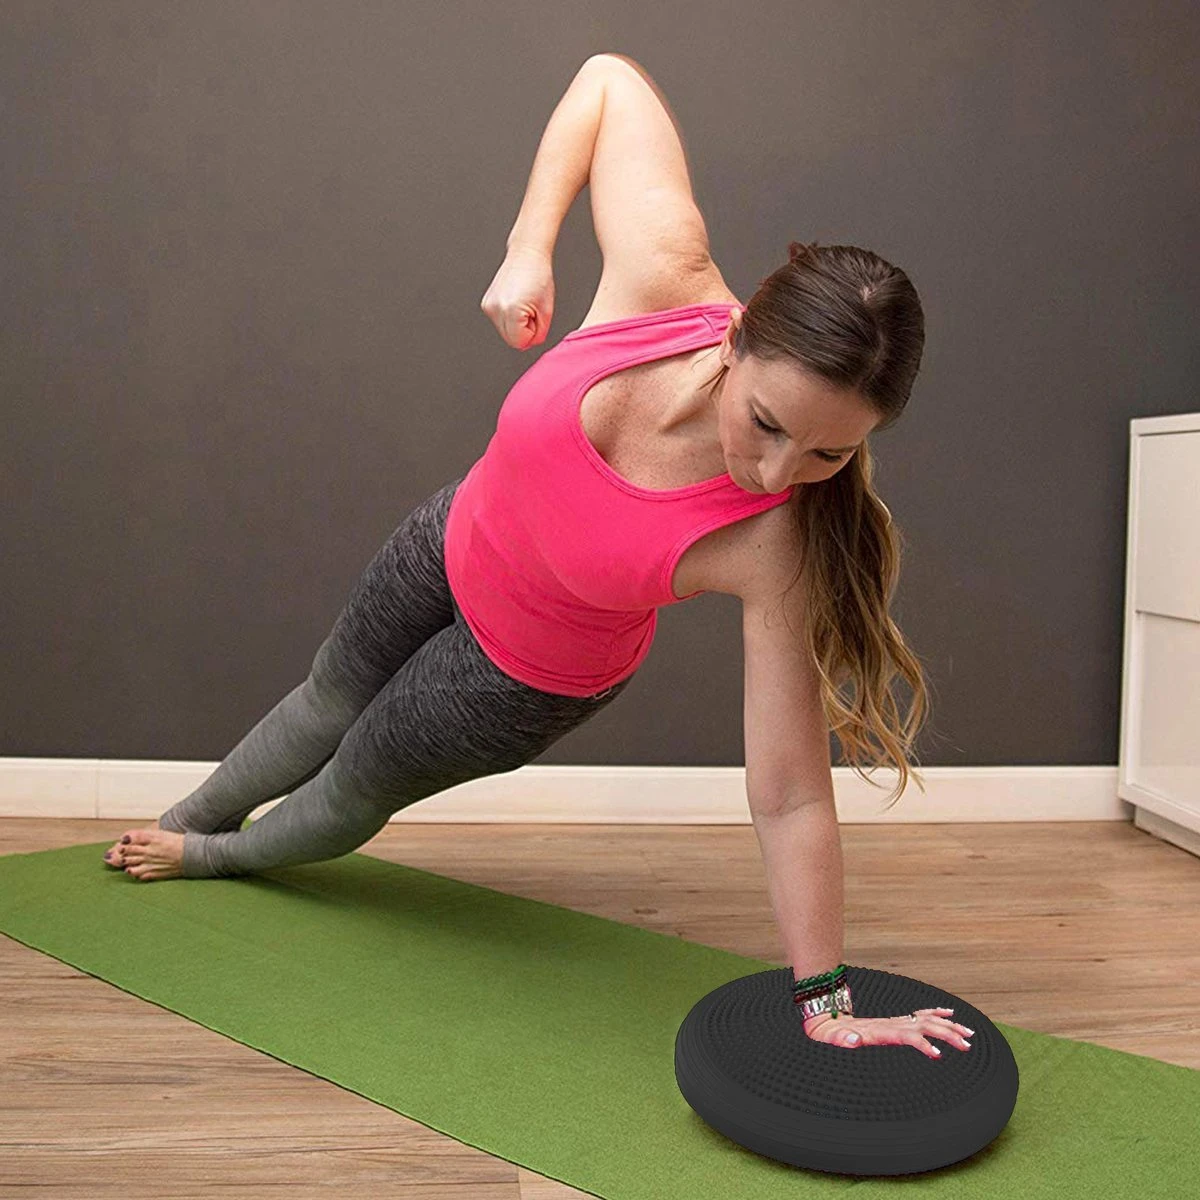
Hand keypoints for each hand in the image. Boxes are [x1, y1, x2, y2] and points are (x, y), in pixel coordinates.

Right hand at [480, 245, 555, 349]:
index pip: (520, 342)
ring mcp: (488, 306)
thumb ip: (539, 334)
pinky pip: (500, 322)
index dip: (532, 334)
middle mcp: (496, 308)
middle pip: (510, 340)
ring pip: (505, 332)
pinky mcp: (486, 303)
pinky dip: (509, 317)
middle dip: (523, 331)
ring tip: (523, 304)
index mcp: (511, 310)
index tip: (535, 318)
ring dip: (516, 324)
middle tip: (530, 311)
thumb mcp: (547, 311)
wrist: (526, 256)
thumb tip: (530, 343)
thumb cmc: (539, 276)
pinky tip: (515, 302)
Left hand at [802, 1006, 973, 1059]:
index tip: (938, 1054)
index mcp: (880, 1031)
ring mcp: (893, 1021)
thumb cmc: (827, 1033)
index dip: (923, 1043)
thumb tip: (853, 1039)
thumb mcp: (830, 1038)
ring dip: (948, 1027)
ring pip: (926, 1021)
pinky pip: (919, 1016)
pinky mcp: (893, 1023)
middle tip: (966, 1046)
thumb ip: (842, 1039)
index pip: (908, 1036)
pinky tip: (948, 1015)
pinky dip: (935, 1015)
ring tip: (969, 1035)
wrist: (824, 1016)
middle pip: (924, 1026)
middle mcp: (890, 1023)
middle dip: (946, 1035)